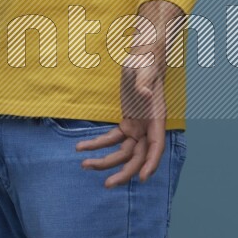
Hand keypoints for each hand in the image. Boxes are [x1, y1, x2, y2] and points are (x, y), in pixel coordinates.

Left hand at [75, 0, 183, 187]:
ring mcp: (138, 125)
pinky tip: (81, 147)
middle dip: (124, 172)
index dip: (151, 163)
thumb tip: (145, 94)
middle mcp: (149, 125)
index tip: (141, 178)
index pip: (156, 145)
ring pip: (124, 152)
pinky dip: (98, 144)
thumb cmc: (145, 60)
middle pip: (139, 156)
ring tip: (84, 164)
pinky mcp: (128, 122)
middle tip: (106, 184)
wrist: (142, 54)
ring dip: (106, 160)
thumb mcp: (144, 69)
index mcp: (156, 116)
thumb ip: (144, 83)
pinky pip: (113, 139)